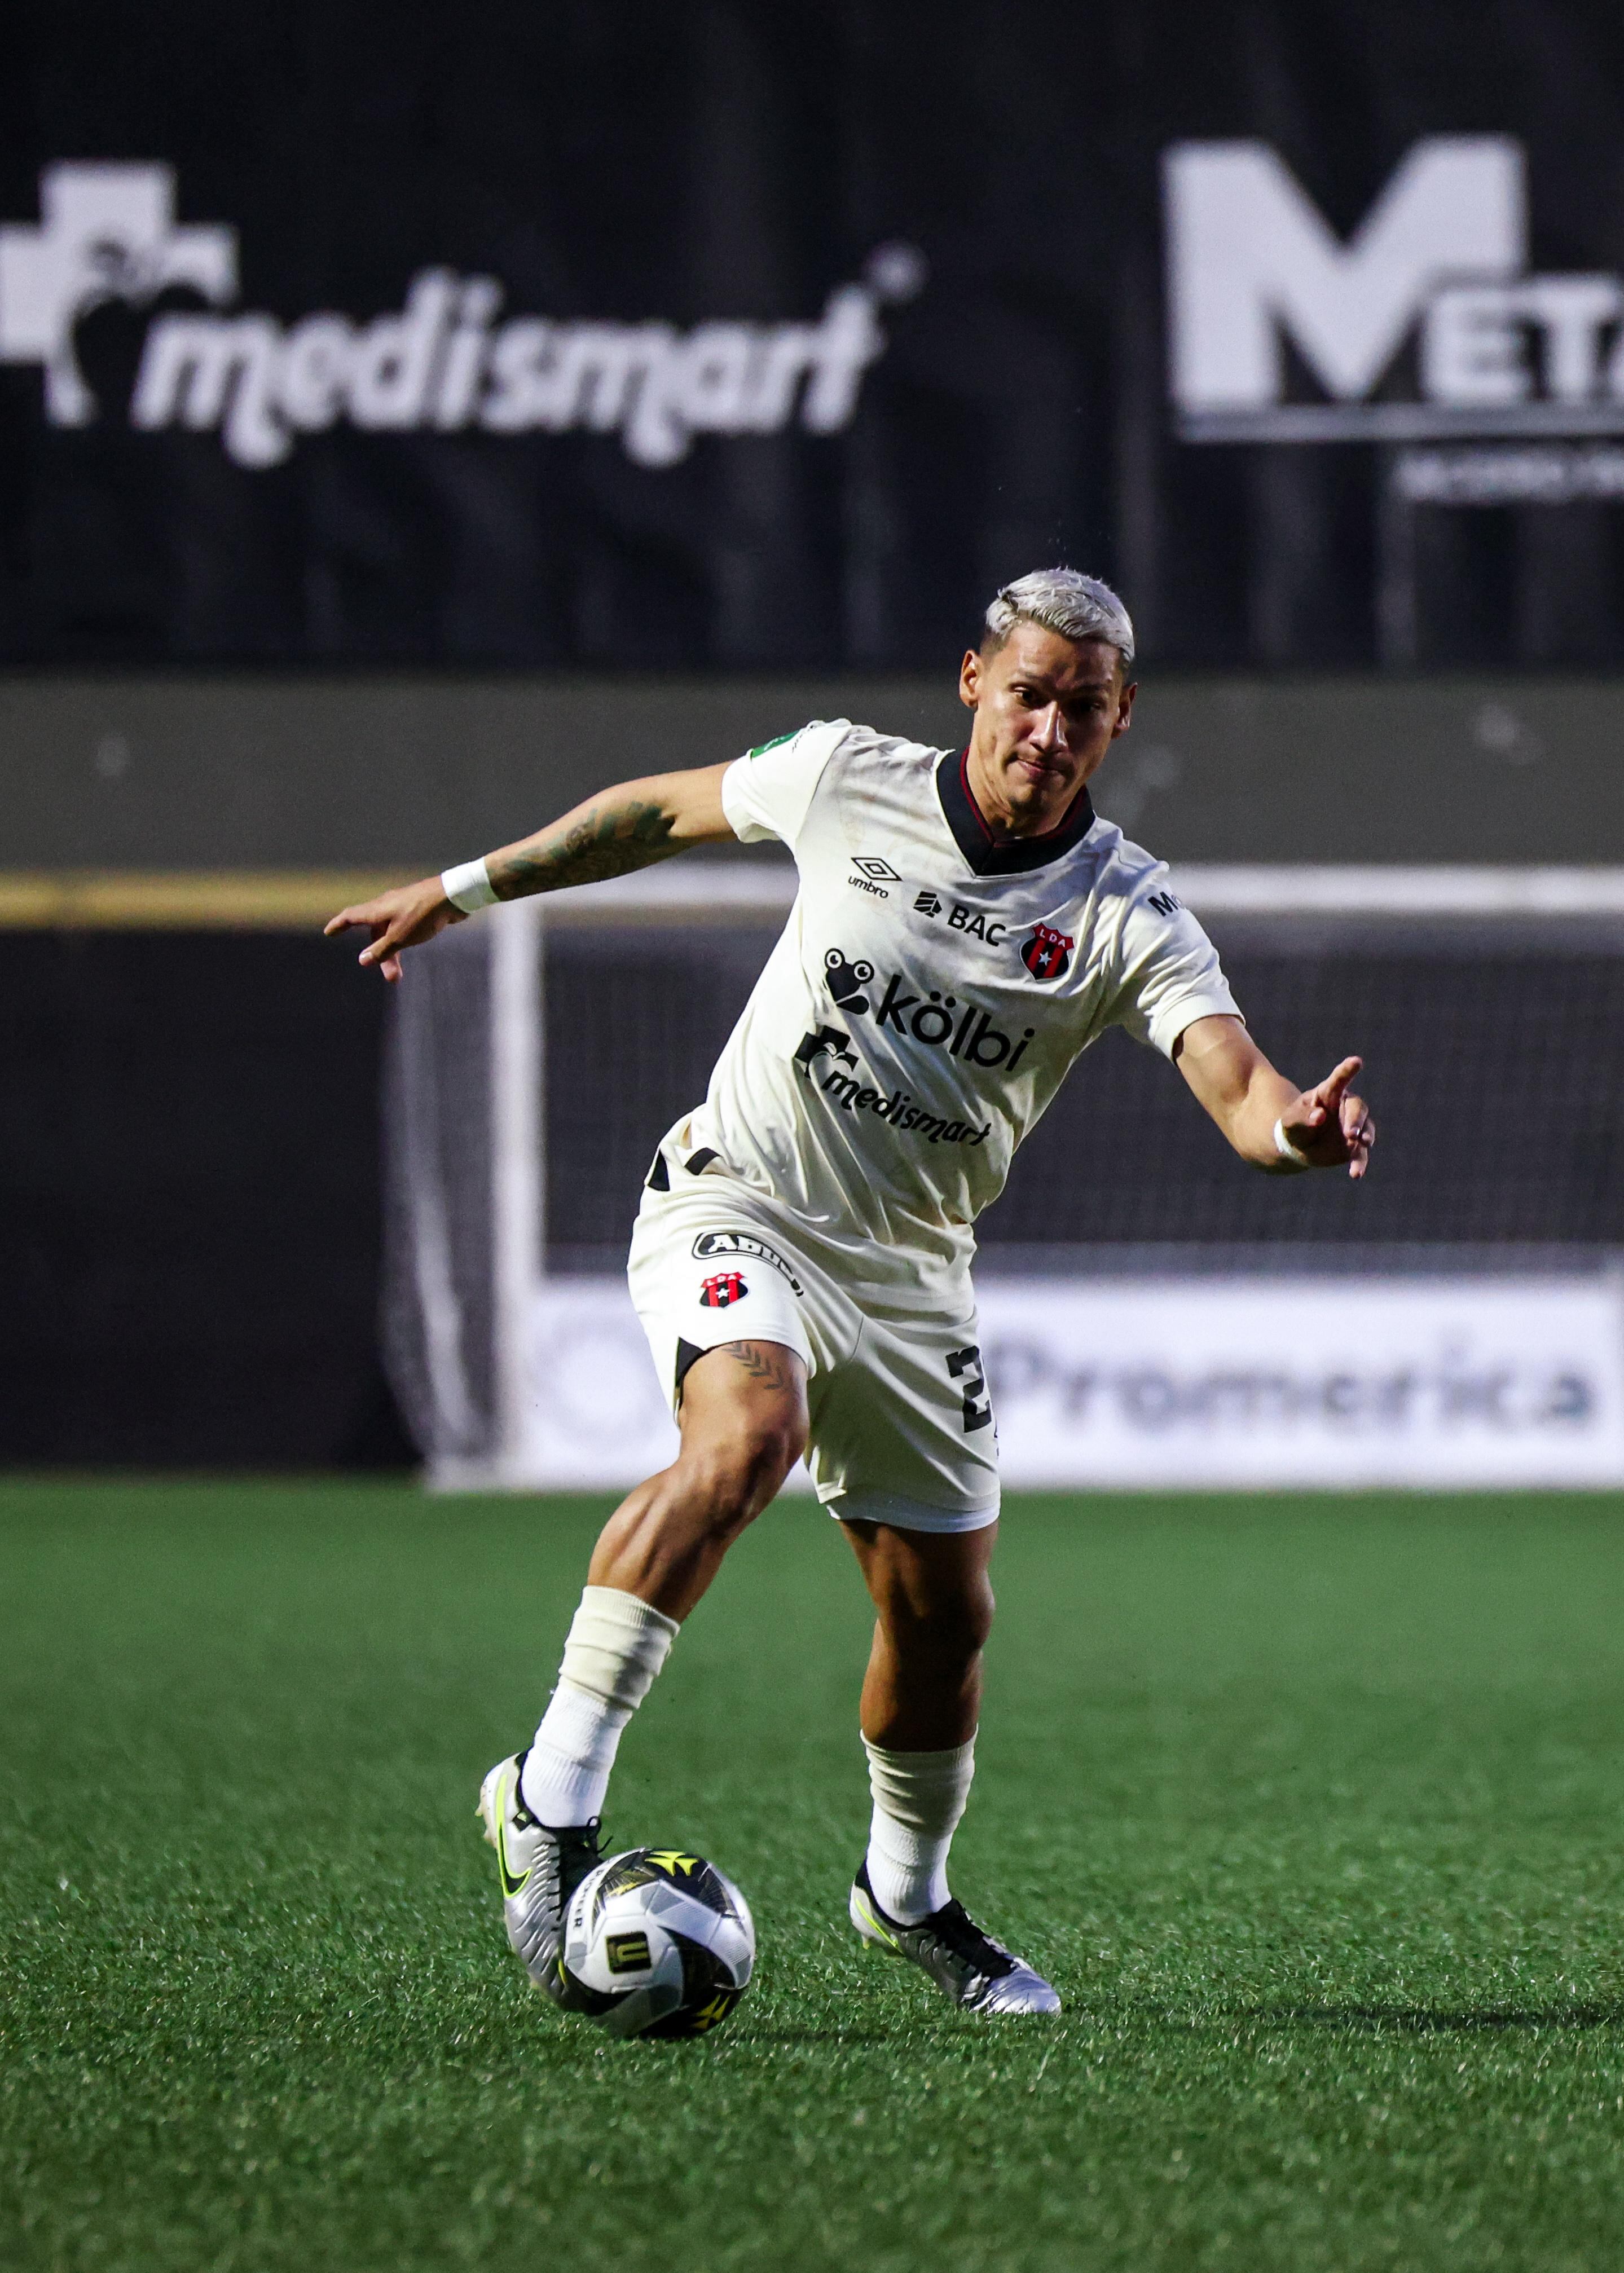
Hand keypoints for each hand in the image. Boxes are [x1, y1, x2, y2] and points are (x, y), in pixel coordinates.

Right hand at [323, 877, 463, 981]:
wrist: (453, 897)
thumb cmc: (424, 915)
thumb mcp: (400, 937)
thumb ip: (381, 950)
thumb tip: (363, 960)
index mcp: (377, 909)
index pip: (350, 916)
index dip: (338, 925)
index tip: (329, 932)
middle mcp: (386, 906)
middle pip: (374, 933)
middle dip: (378, 956)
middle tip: (390, 977)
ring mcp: (402, 907)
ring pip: (390, 933)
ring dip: (393, 953)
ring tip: (399, 976)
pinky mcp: (417, 910)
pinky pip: (402, 928)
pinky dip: (402, 942)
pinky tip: (411, 947)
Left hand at [1278, 1056, 1374, 1179]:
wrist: (1298, 1145)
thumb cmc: (1294, 1125)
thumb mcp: (1290, 1121)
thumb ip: (1303, 1117)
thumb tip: (1319, 1116)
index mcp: (1328, 1093)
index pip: (1339, 1079)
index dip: (1347, 1070)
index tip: (1357, 1061)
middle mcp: (1345, 1107)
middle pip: (1357, 1108)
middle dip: (1356, 1119)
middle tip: (1351, 1132)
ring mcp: (1353, 1126)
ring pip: (1365, 1129)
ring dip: (1365, 1137)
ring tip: (1362, 1143)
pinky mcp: (1354, 1145)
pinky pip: (1360, 1153)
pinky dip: (1360, 1162)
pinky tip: (1356, 1173)